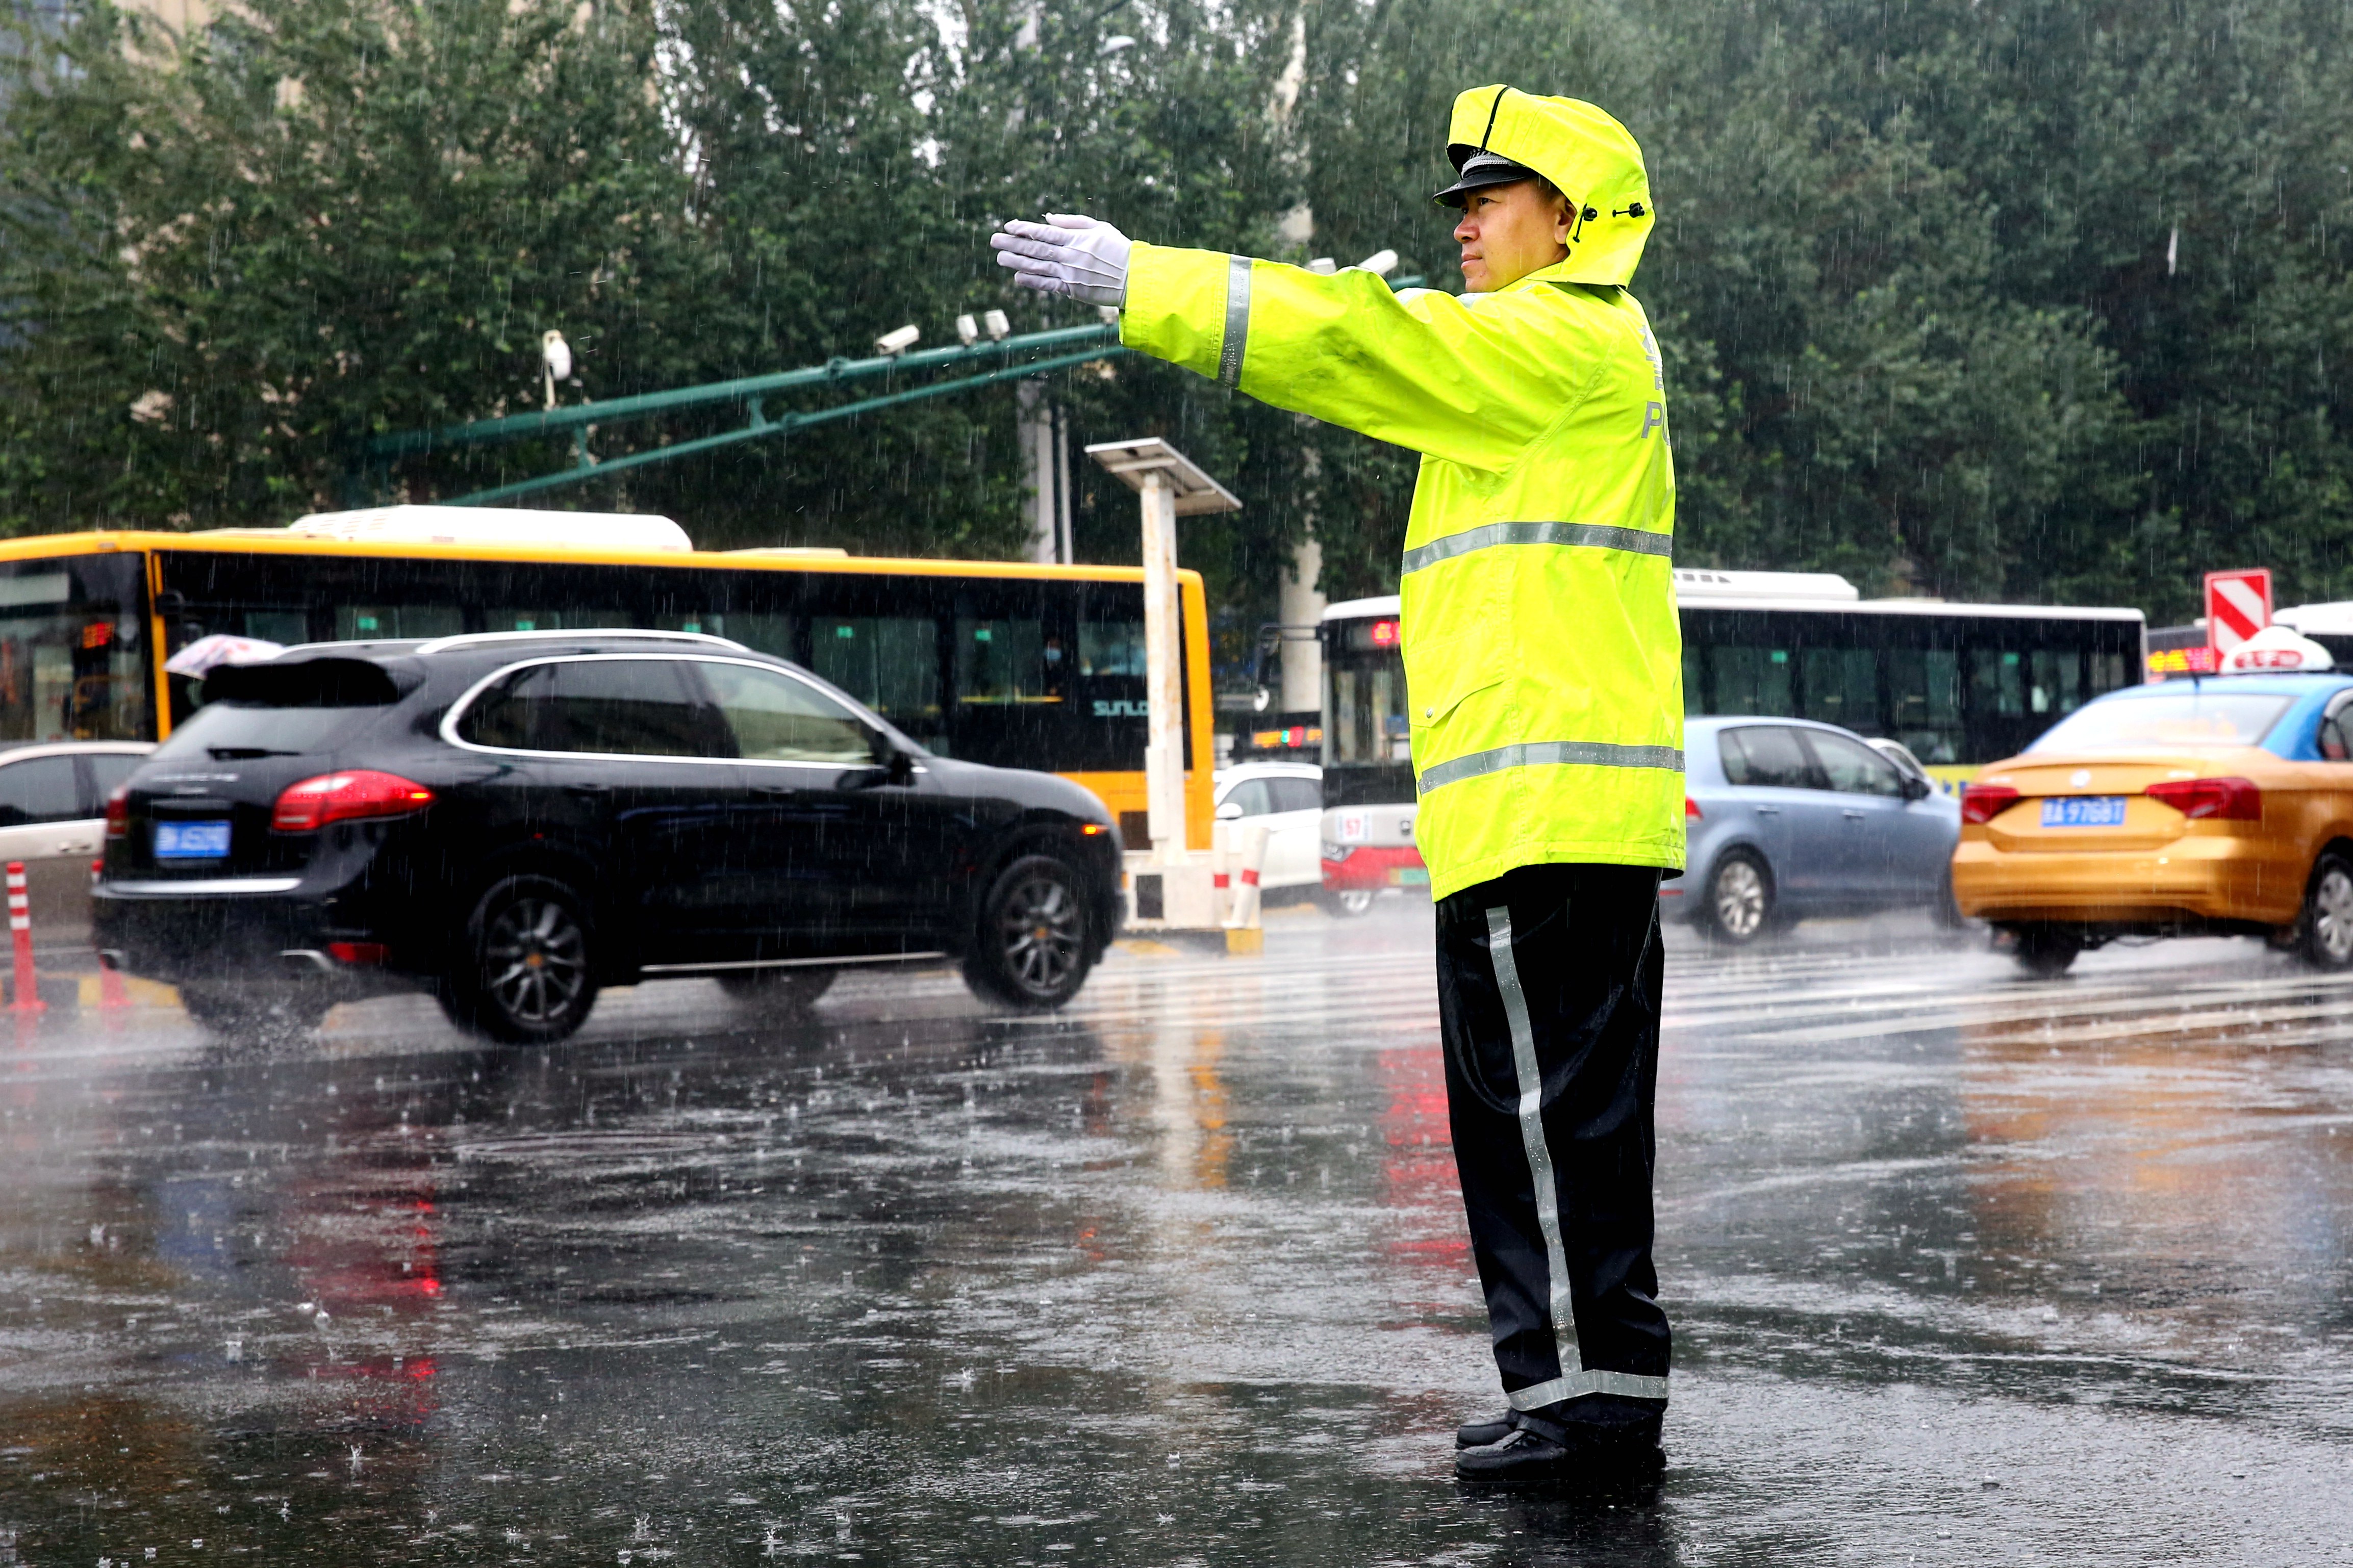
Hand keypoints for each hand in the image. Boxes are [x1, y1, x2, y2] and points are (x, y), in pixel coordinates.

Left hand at [990, 214, 1131, 307]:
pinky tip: (1017, 277)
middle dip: (1013, 243)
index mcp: (1076, 238)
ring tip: (1000, 257)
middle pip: (1035, 248)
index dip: (1024, 228)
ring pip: (1037, 266)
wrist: (1135, 278)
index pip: (1044, 231)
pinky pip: (1048, 285)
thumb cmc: (1119, 249)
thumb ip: (1073, 222)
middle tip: (993, 240)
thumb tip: (1047, 218)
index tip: (1008, 226)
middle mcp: (1070, 255)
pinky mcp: (1073, 290)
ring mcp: (1070, 273)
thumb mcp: (1100, 227)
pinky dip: (1032, 281)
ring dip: (1016, 262)